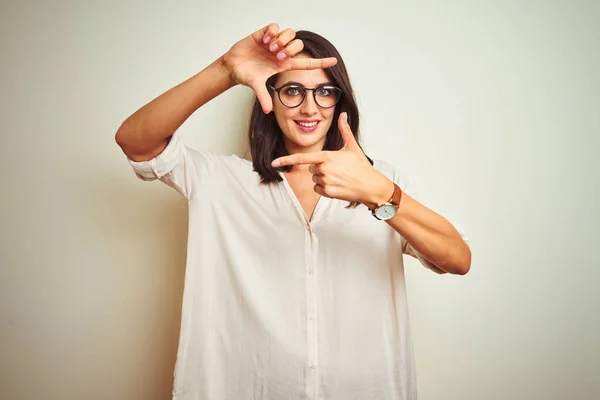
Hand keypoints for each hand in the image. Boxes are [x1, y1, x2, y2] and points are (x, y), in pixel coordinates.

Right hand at [222, 23, 337, 113]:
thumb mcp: (255, 86)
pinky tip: (265, 39)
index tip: (334, 61)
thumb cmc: (245, 76)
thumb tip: (268, 111)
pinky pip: (275, 26)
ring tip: (269, 47)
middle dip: (289, 49)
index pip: (306, 63)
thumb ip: (263, 96)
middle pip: (298, 45)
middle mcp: (281, 52)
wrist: (232, 66)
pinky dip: (272, 32)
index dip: (320, 62)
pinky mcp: (264, 33)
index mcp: (283, 65)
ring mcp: (273, 42)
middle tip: (276, 55)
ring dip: (281, 40)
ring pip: (289, 33)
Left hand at [271, 113, 393, 205]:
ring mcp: (325, 181)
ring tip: (339, 177)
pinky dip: (325, 188)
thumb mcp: (352, 147)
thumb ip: (345, 130)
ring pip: (314, 179)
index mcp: (326, 157)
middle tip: (337, 169)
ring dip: (323, 178)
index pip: (302, 158)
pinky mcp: (327, 192)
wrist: (370, 186)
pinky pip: (318, 189)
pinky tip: (337, 186)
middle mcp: (323, 169)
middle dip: (320, 168)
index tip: (274, 163)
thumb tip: (343, 115)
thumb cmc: (361, 166)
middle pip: (311, 168)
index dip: (286, 160)